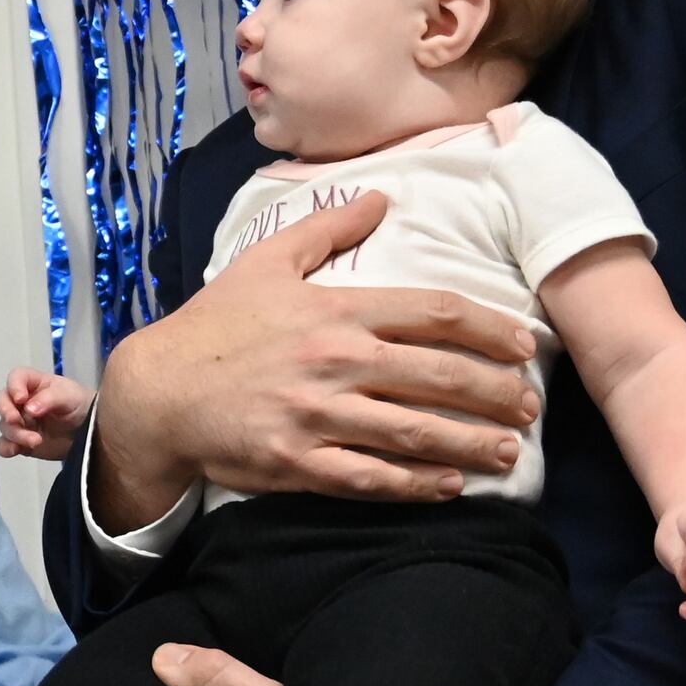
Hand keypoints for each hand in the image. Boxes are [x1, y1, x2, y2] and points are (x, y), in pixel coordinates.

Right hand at [0, 370, 93, 459]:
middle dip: (6, 410)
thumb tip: (28, 409)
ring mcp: (21, 422)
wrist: (90, 433)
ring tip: (36, 441)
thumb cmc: (80, 405)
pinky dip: (6, 447)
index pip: (16, 377)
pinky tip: (15, 450)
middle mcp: (23, 402)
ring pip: (5, 425)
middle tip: (15, 420)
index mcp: (34, 383)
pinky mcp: (21, 442)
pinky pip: (5, 444)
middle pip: (3, 400)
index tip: (21, 399)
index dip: (14, 386)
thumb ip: (50, 399)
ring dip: (16, 433)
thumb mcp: (70, 396)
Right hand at [91, 194, 539, 525]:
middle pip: (437, 375)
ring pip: (413, 431)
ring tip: (508, 452)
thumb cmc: (214, 325)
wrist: (155, 391)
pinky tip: (448, 486)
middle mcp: (333, 362)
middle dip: (495, 392)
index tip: (524, 344)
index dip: (488, 328)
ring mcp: (316, 416)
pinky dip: (414, 484)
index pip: (431, 312)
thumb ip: (327, 229)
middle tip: (531, 406)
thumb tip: (380, 198)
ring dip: (469, 444)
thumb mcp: (264, 262)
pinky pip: (370, 478)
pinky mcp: (298, 463)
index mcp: (334, 310)